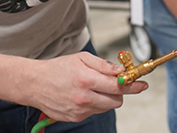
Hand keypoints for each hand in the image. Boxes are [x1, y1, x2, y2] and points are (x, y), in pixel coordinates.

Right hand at [24, 52, 150, 122]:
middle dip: (119, 92)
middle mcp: (84, 97)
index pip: (118, 85)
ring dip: (106, 98)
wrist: (34, 84)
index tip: (142, 84)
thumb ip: (103, 65)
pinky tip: (83, 95)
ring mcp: (80, 110)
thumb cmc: (56, 69)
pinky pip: (94, 112)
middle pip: (116, 100)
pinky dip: (94, 104)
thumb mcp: (81, 59)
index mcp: (86, 80)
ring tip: (92, 88)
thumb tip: (121, 70)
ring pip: (107, 107)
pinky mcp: (76, 118)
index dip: (133, 85)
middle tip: (114, 84)